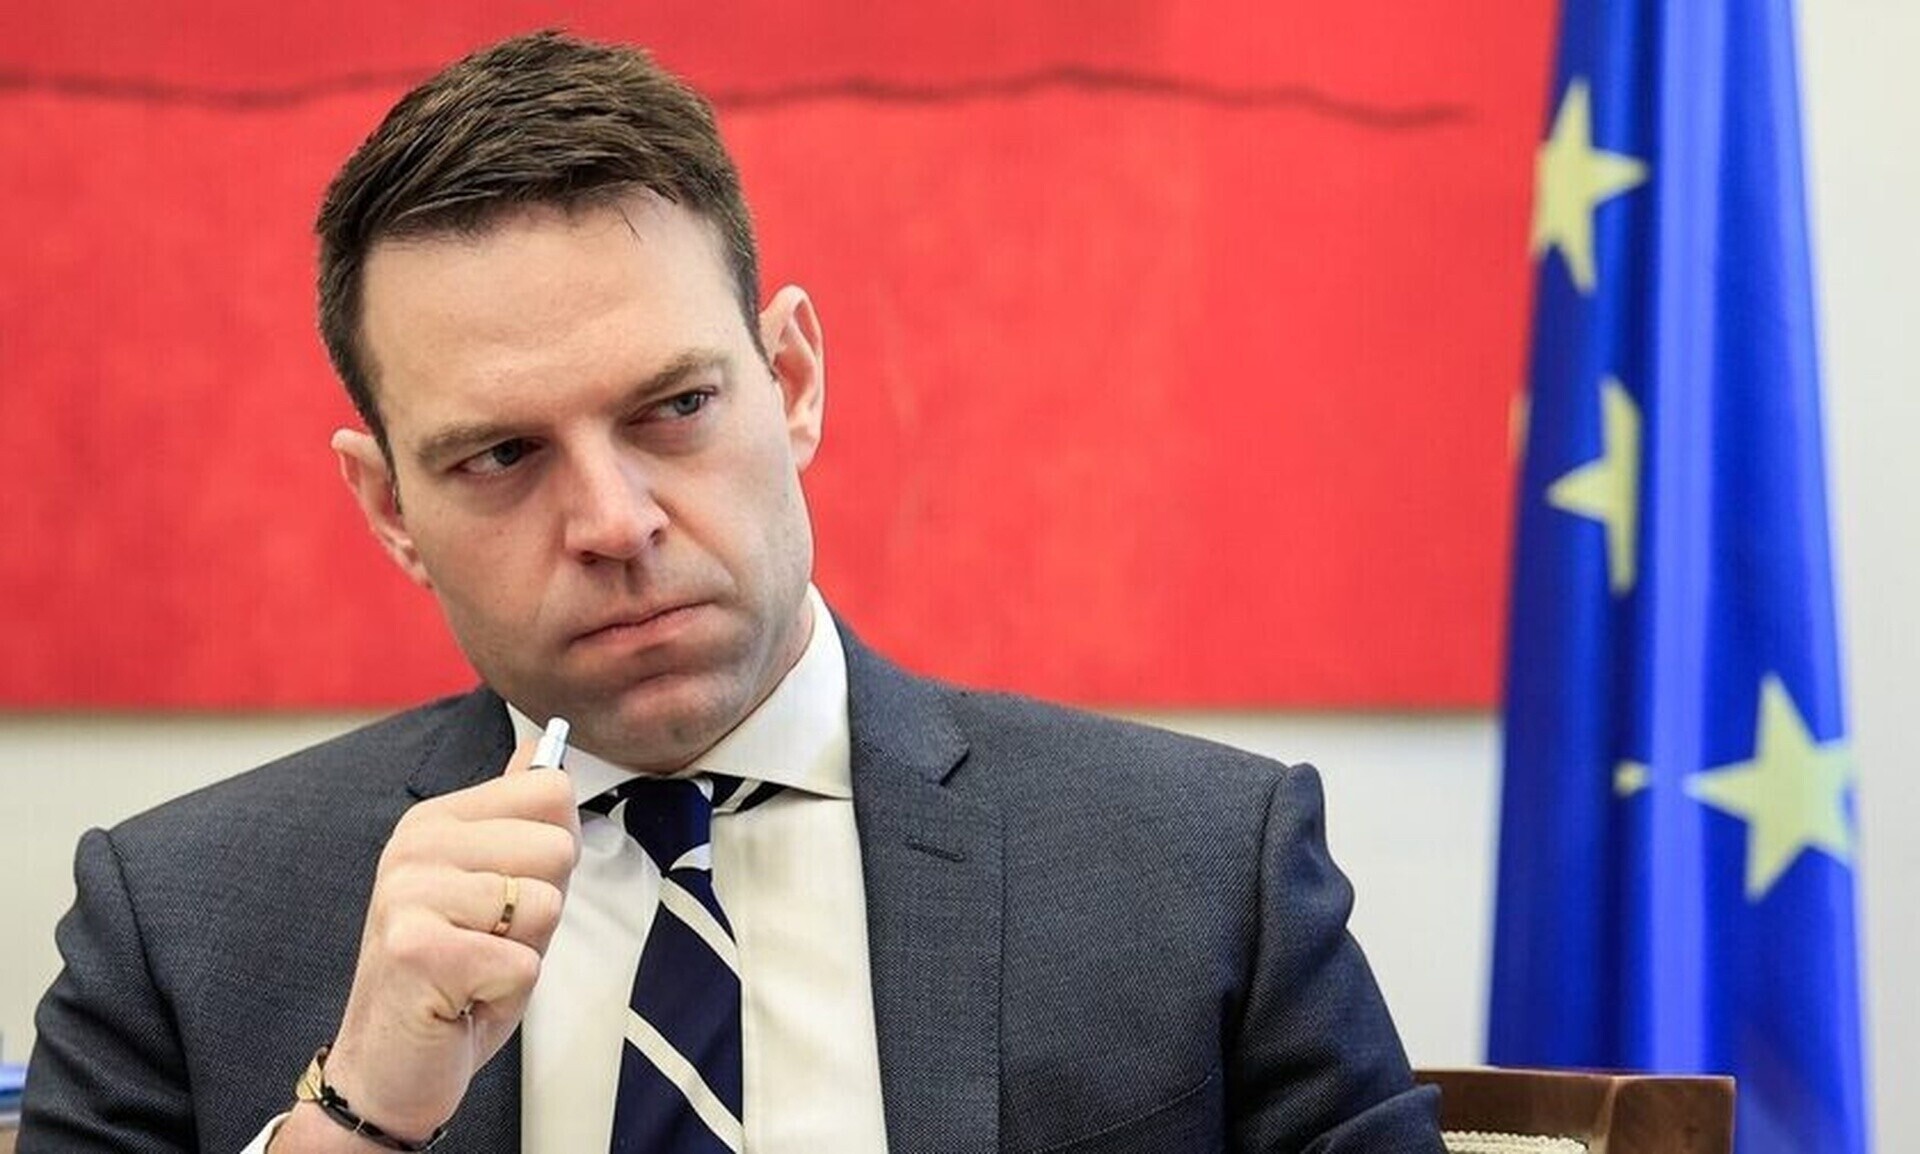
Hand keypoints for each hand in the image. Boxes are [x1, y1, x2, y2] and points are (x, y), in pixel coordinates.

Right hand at [279, 737, 579, 1147]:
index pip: (552, 789)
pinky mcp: (417, 949)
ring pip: (545, 904)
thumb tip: (544, 747)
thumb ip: (514, 818)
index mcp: (436, 820)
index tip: (510, 894)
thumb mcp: (491, 886)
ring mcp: (408, 893)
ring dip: (525, 953)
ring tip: (477, 968)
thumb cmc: (454, 975)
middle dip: (544, 909)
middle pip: (558, 845)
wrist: (388, 1067)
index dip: (555, 854)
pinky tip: (463, 999)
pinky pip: (523, 963)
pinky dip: (506, 993)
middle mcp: (415, 844)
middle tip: (491, 941)